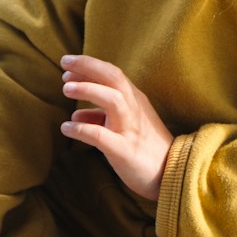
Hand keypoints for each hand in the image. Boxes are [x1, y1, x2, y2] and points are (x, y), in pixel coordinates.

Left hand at [61, 54, 171, 200]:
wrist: (172, 173)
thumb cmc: (146, 147)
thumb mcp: (125, 125)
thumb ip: (100, 117)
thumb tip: (75, 115)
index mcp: (135, 100)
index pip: (113, 73)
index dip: (90, 64)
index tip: (68, 63)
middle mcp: (134, 109)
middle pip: (114, 78)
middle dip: (89, 67)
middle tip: (64, 64)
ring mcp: (131, 129)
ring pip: (113, 100)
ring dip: (88, 90)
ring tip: (66, 89)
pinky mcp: (125, 151)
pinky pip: (102, 137)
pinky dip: (82, 130)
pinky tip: (66, 128)